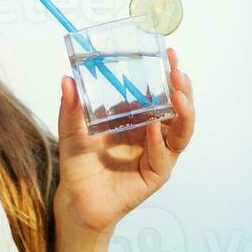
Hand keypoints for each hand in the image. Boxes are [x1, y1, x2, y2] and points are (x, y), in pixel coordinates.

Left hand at [54, 46, 195, 235]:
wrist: (76, 198)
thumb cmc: (79, 163)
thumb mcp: (72, 129)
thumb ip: (72, 107)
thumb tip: (68, 79)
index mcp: (140, 118)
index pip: (161, 91)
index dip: (168, 72)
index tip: (169, 52)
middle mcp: (154, 134)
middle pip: (179, 109)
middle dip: (183, 89)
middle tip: (176, 71)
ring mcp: (158, 154)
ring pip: (181, 132)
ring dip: (184, 112)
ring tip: (178, 95)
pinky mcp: (156, 174)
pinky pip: (162, 156)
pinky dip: (159, 142)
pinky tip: (154, 128)